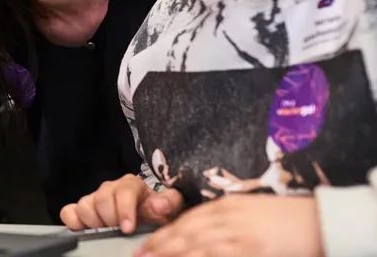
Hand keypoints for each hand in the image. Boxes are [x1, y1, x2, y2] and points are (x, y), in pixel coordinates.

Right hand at [60, 174, 183, 233]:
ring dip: (94, 222)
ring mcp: (94, 198)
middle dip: (110, 219)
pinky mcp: (81, 209)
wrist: (145, 216)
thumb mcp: (168, 207)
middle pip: (101, 199)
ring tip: (106, 231)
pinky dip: (74, 222)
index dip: (124, 210)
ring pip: (84, 205)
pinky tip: (86, 230)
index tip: (127, 228)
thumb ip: (168, 202)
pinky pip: (69, 212)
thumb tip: (161, 204)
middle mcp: (109, 188)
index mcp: (130, 185)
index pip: (123, 192)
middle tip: (118, 230)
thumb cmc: (155, 212)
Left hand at [135, 194, 321, 256]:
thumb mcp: (250, 211)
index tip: (149, 243)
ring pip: (194, 246)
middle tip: (139, 256)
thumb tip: (205, 234)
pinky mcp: (248, 248)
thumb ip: (227, 220)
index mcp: (226, 205)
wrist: (317, 219)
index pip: (187, 219)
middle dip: (159, 245)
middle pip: (184, 232)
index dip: (165, 233)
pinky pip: (214, 256)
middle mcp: (226, 216)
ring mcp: (236, 232)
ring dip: (171, 254)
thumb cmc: (285, 218)